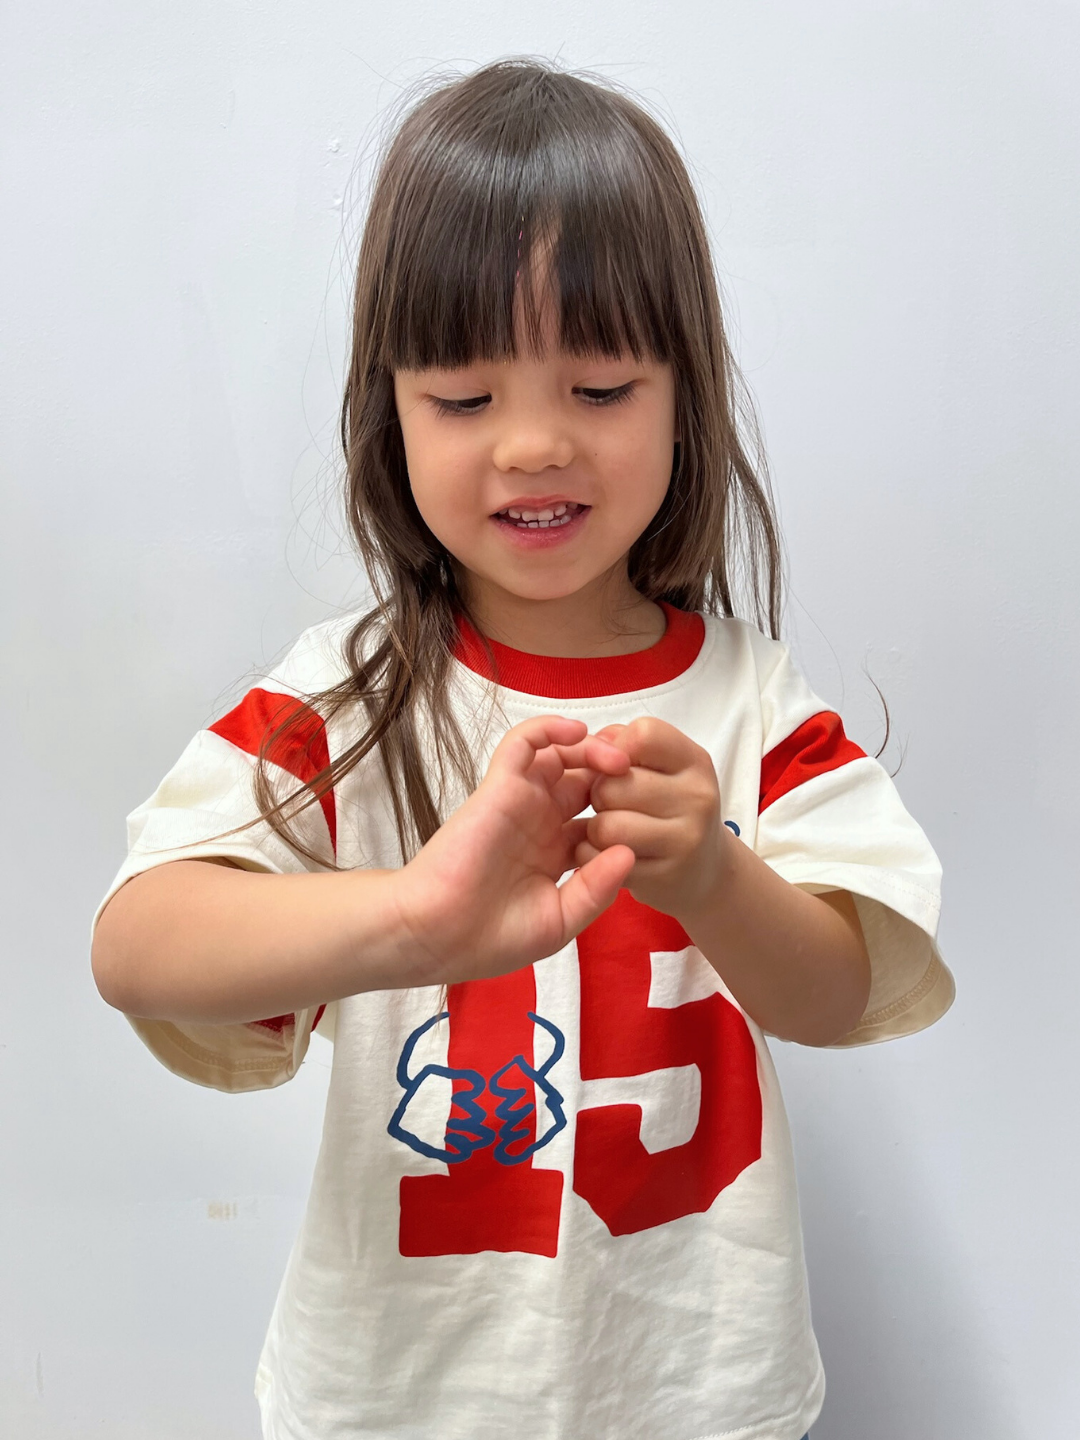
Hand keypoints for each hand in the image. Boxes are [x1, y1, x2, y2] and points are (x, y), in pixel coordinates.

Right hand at [392, 715, 635, 984]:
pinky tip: (577, 733)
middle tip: (642, 776)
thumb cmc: (491, 938)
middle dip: (616, 774)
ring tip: (619, 758)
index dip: (628, 811)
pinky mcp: (499, 786)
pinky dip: (549, 729)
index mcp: (556, 855)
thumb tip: (630, 852)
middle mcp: (541, 823)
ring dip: (592, 748)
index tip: (655, 813)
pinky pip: (524, 743)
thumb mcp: (558, 921)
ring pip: (561, 756)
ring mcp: (521, 802)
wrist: (438, 934)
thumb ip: (595, 889)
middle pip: (587, 781)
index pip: (601, 818)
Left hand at [573, 717, 728, 923]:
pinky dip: (594, 857)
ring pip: (607, 826)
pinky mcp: (665, 877)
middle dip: (600, 793)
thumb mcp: (664, 766)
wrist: (706, 870)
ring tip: (611, 830)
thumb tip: (593, 744)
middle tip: (613, 804)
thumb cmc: (672, 808)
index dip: (617, 748)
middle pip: (614, 784)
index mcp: (696, 762)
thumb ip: (625, 743)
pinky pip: (604, 860)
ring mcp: (684, 841)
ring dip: (596, 830)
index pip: (643, 734)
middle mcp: (697, 798)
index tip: (620, 767)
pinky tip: (610, 855)